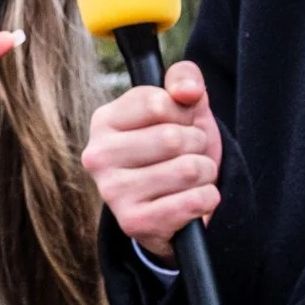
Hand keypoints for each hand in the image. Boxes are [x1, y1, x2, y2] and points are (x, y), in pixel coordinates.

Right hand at [81, 58, 220, 258]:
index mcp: (104, 121)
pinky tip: (191, 200)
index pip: (158, 103)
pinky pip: (195, 201)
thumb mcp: (182, 107)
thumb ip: (185, 80)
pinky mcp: (133, 224)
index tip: (179, 123)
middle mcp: (98, 156)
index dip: (183, 112)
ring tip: (189, 178)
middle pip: (173, 138)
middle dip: (197, 144)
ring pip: (188, 170)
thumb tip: (187, 91)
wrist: (174, 207)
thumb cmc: (176, 149)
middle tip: (188, 154)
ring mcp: (112, 192)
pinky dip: (206, 198)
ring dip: (204, 173)